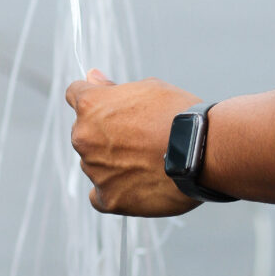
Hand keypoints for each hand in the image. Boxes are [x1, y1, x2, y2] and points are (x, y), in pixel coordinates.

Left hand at [66, 71, 201, 217]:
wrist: (200, 150)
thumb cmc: (176, 114)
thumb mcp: (147, 88)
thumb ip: (112, 87)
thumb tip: (91, 76)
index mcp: (90, 105)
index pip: (74, 94)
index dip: (93, 98)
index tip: (108, 105)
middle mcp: (84, 137)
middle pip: (83, 131)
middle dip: (102, 132)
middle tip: (137, 136)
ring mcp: (94, 170)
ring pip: (93, 163)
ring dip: (110, 162)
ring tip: (146, 162)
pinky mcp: (109, 198)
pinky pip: (99, 196)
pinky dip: (113, 191)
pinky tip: (133, 186)